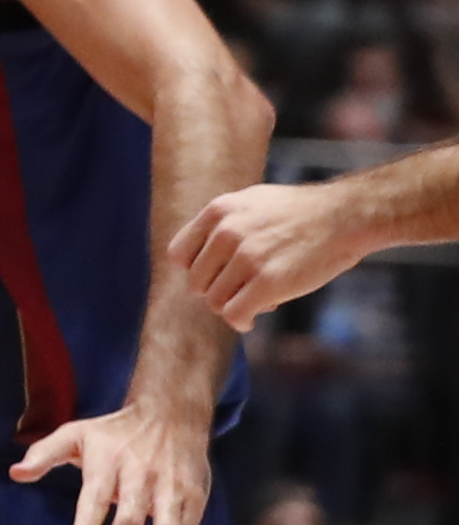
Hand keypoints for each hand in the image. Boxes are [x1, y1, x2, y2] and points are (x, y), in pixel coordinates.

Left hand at [12, 401, 211, 524]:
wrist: (172, 414)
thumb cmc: (114, 432)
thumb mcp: (76, 432)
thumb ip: (45, 453)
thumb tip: (15, 473)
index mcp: (107, 461)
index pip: (96, 494)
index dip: (89, 520)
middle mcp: (140, 476)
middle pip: (130, 522)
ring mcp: (171, 489)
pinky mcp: (194, 500)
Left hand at [169, 179, 364, 325]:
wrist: (345, 216)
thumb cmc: (300, 212)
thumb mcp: (251, 201)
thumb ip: (222, 223)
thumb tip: (200, 253)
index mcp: (218, 211)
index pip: (179, 255)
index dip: (196, 271)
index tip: (216, 276)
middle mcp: (226, 232)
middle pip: (196, 282)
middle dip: (217, 291)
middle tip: (242, 291)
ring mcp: (247, 257)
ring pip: (214, 301)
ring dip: (233, 306)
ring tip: (257, 298)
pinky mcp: (269, 282)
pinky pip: (235, 314)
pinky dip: (241, 322)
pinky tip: (251, 320)